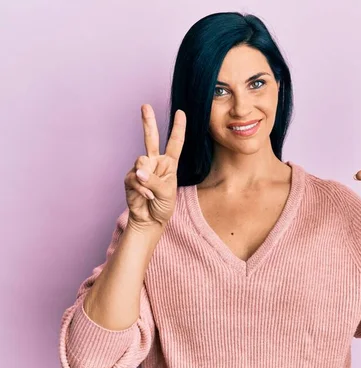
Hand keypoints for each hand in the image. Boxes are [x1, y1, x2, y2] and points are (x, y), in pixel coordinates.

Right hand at [124, 105, 185, 228]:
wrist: (150, 220)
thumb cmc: (163, 205)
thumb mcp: (166, 193)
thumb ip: (153, 181)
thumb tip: (138, 172)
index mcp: (169, 163)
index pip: (175, 143)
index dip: (178, 128)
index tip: (180, 112)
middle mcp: (155, 162)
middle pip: (151, 138)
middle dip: (148, 121)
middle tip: (145, 106)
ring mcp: (141, 169)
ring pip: (141, 162)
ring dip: (147, 179)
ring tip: (151, 193)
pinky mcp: (130, 178)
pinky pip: (134, 178)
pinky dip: (142, 189)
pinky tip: (146, 197)